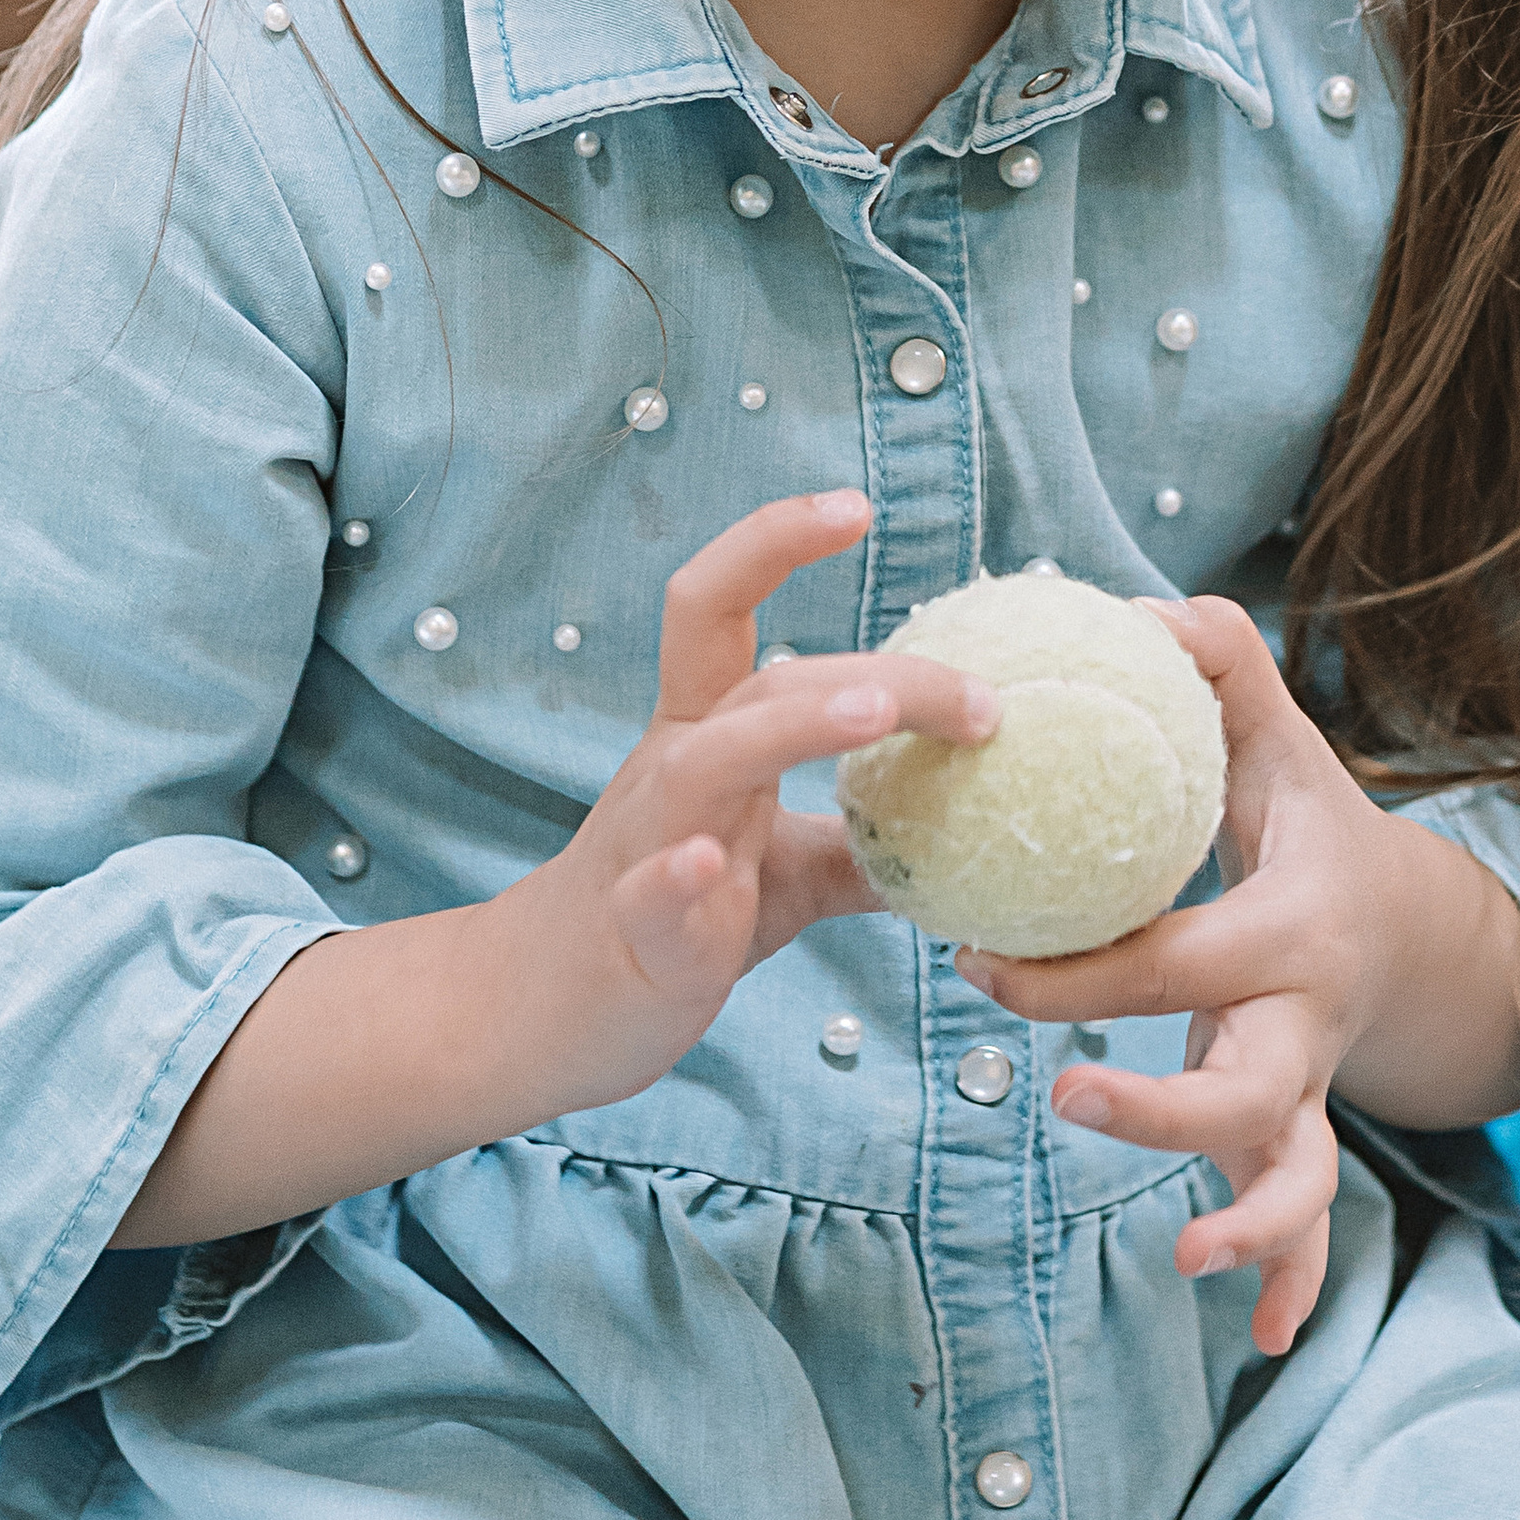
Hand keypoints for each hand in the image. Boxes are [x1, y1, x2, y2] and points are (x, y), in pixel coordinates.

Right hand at [511, 488, 998, 1114]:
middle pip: (758, 684)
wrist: (537, 1015)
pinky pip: (651, 893)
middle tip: (982, 702)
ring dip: (793, 727)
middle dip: (875, 676)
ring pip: (706, 763)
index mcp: (702, 738)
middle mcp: (672, 772)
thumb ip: (867, 843)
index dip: (775, 541)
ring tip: (873, 711)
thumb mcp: (784, 873)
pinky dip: (678, 876)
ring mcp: (647, 847)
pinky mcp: (635, 935)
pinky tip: (708, 867)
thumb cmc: (669, 924)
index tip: (855, 505)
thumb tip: (983, 821)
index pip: (721, 607)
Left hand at [956, 596, 1519, 1355]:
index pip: (1177, 953)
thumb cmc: (1302, 819)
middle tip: (1066, 1098)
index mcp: (1289, 924)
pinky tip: (1257, 1341)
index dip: (1078, 965)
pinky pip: (1304, 1216)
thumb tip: (1146, 604)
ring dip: (1253, 1222)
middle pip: (1252, 1083)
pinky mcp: (1301, 1131)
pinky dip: (1288, 1280)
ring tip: (1192, 1263)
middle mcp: (1307, 1019)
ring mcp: (1312, 1087)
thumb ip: (1219, 665)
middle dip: (1164, 1107)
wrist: (1402, 920)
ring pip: (1298, 1169)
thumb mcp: (1274, 739)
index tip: (982, 962)